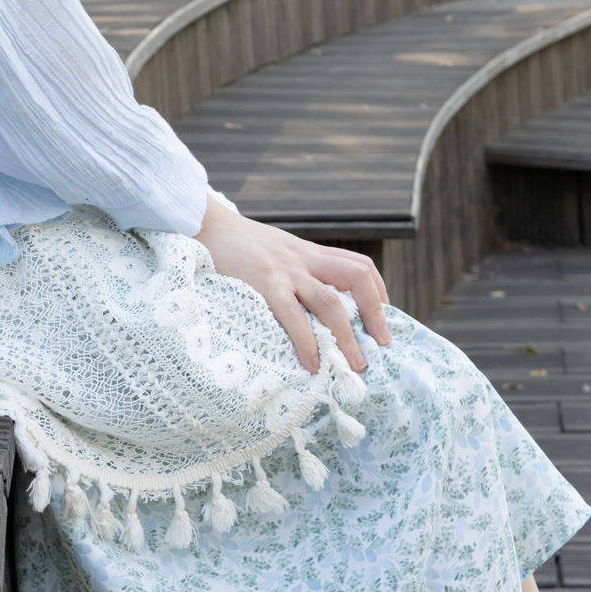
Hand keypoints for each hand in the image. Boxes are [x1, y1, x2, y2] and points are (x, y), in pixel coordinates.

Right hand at [196, 196, 390, 375]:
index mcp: (311, 253)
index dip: (379, 293)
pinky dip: (306, 342)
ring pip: (330, 302)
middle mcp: (305, 259)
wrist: (206, 226)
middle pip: (357, 277)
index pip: (361, 266)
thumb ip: (298, 272)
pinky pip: (292, 314)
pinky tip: (312, 363)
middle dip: (375, 312)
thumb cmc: (240, 248)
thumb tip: (315, 311)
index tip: (384, 320)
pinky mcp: (264, 283)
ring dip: (347, 337)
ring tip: (353, 365)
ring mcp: (286, 270)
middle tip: (381, 345)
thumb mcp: (279, 253)